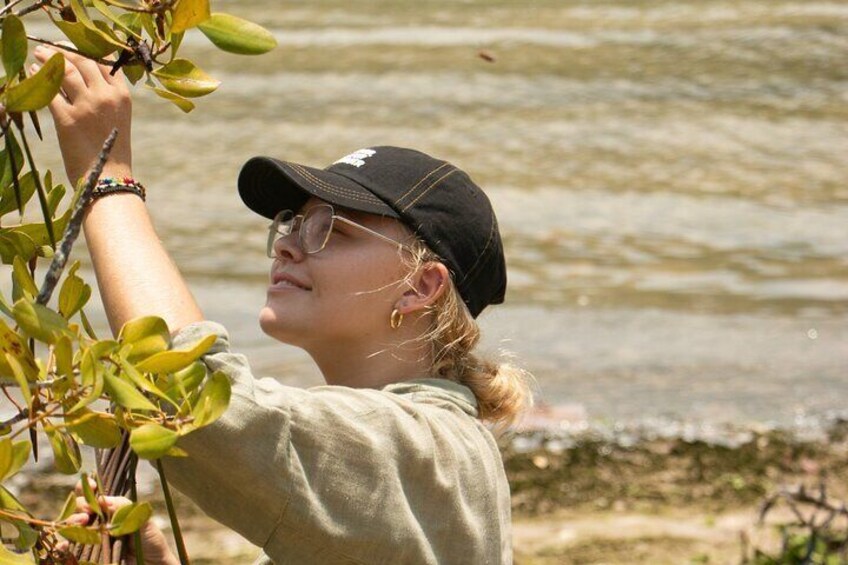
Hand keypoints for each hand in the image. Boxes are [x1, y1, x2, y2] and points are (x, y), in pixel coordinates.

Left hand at [32, 44, 132, 185]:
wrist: (108, 178)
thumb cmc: (112, 151)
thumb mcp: (117, 118)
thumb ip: (105, 96)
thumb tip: (79, 74)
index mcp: (122, 96)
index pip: (104, 62)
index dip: (86, 50)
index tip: (71, 46)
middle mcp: (105, 96)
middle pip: (83, 61)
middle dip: (63, 50)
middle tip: (49, 48)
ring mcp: (86, 106)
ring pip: (65, 70)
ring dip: (48, 59)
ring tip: (39, 55)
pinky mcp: (67, 118)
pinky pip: (49, 91)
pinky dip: (38, 78)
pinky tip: (32, 73)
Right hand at [61, 483, 178, 564]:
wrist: (153, 564)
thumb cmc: (149, 540)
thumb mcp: (141, 519)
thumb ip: (124, 507)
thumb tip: (103, 499)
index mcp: (110, 510)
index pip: (93, 494)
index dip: (88, 487)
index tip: (91, 485)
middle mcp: (98, 522)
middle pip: (78, 508)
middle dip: (79, 505)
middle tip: (87, 513)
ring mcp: (90, 538)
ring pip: (70, 526)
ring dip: (71, 521)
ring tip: (83, 522)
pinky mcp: (86, 556)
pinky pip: (68, 550)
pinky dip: (63, 545)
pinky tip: (65, 544)